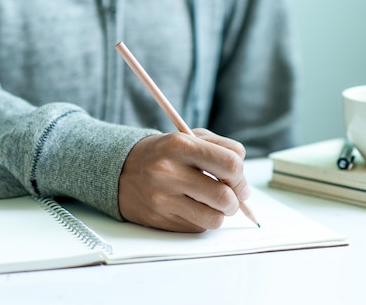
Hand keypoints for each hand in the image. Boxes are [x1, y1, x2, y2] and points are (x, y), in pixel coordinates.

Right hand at [118, 128, 249, 232]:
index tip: (237, 179)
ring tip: (211, 203)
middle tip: (230, 196)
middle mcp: (169, 172)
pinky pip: (198, 228)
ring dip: (220, 213)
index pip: (230, 164)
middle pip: (225, 197)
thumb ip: (222, 149)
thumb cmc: (164, 153)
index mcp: (180, 145)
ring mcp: (163, 199)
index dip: (241, 176)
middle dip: (236, 200)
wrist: (120, 170)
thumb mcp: (189, 137)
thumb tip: (245, 185)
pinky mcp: (160, 220)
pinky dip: (202, 219)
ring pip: (215, 219)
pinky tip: (191, 207)